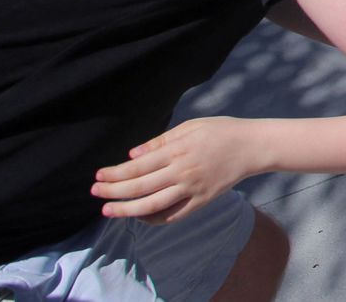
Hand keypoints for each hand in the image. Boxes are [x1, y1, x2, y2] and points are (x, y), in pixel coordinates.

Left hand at [93, 117, 258, 223]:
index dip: (115, 173)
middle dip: (113, 191)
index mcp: (177, 150)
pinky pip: (173, 215)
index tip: (98, 175)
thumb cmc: (220, 131)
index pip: (138, 166)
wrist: (251, 146)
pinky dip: (154, 219)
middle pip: (140, 187)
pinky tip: (140, 217)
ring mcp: (192, 189)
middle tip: (94, 192)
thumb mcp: (189, 126)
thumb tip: (133, 155)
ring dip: (127, 209)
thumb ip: (160, 141)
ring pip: (153, 205)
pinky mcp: (202, 201)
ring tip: (108, 210)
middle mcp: (182, 172)